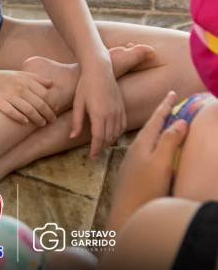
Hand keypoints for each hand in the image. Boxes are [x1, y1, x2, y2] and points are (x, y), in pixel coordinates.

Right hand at [0, 67, 56, 126]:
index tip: (56, 109)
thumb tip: (52, 83)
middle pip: (39, 103)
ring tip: (42, 124)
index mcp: (25, 79)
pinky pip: (13, 112)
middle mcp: (19, 87)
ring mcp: (9, 95)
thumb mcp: (19, 74)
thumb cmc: (1, 78)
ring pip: (29, 110)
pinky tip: (25, 123)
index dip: (52, 102)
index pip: (44, 93)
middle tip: (52, 120)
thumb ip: (36, 78)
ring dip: (38, 119)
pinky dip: (20, 118)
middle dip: (48, 113)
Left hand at [70, 58, 126, 157]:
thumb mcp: (78, 103)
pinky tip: (112, 134)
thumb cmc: (85, 85)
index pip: (98, 138)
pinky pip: (122, 125)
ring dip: (109, 141)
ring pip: (116, 133)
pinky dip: (118, 133)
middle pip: (108, 138)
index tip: (91, 156)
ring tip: (101, 145)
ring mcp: (118, 110)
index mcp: (99, 114)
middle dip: (101, 147)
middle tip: (94, 153)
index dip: (95, 149)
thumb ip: (76, 121)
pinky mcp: (122, 106)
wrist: (99, 69)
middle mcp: (111, 114)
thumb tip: (73, 137)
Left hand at [108, 90, 187, 232]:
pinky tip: (156, 151)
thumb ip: (170, 141)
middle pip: (152, 127)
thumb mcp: (160, 162)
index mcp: (143, 143)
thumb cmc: (145, 188)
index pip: (156, 119)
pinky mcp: (134, 173)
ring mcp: (134, 161)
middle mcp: (137, 149)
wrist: (126, 214)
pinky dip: (155, 144)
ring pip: (148, 139)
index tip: (171, 92)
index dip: (165, 105)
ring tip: (166, 124)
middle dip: (162, 115)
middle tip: (170, 104)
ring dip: (158, 130)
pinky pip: (147, 151)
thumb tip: (180, 121)